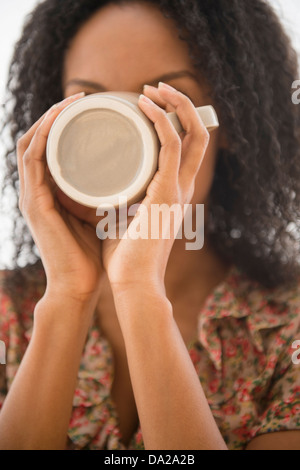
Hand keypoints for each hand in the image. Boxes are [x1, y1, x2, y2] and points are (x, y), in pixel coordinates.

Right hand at [17, 93, 103, 301]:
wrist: (80, 287)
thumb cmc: (93, 255)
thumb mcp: (100, 216)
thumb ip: (106, 195)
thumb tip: (133, 176)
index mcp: (53, 193)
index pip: (53, 149)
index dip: (66, 125)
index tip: (90, 107)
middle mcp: (38, 190)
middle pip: (40, 140)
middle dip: (57, 114)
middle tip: (81, 96)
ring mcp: (31, 195)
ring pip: (32, 142)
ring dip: (50, 118)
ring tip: (72, 100)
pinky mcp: (33, 203)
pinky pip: (33, 158)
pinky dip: (44, 134)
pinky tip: (59, 117)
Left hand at [102, 82, 209, 291]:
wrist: (134, 282)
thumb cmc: (126, 257)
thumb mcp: (125, 218)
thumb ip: (122, 200)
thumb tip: (101, 185)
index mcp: (175, 194)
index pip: (189, 149)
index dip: (177, 122)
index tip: (150, 105)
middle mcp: (184, 188)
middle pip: (199, 135)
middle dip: (181, 106)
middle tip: (155, 89)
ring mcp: (179, 189)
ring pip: (191, 133)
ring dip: (174, 105)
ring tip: (150, 89)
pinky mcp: (168, 192)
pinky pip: (172, 145)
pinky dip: (161, 120)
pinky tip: (144, 106)